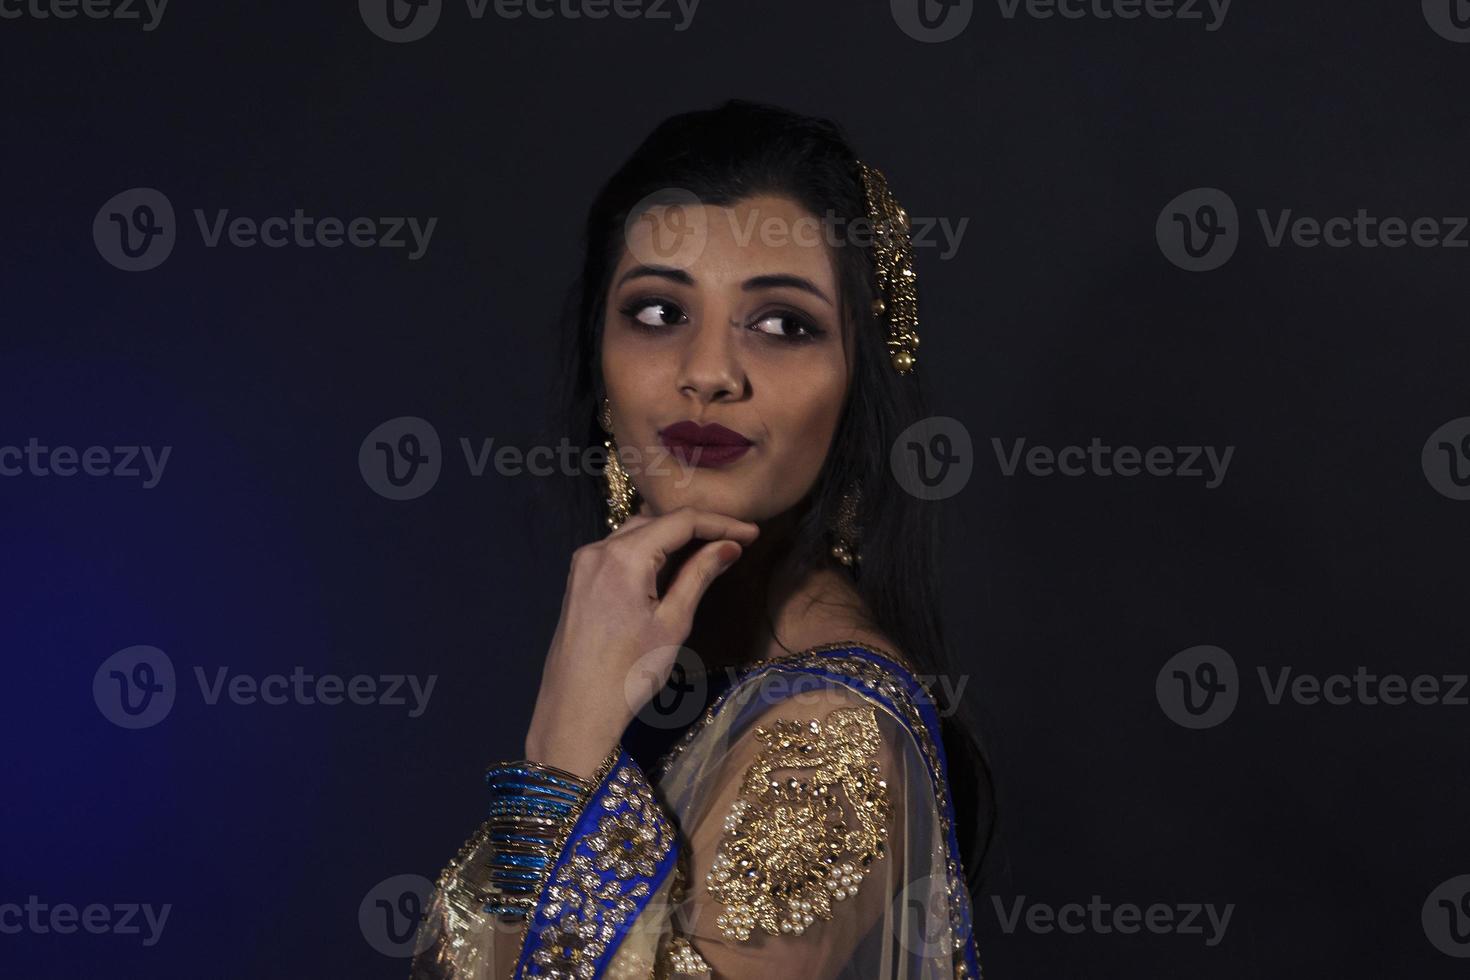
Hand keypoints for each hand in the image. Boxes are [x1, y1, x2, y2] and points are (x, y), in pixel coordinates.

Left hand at [523, 505, 759, 778]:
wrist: (576, 712)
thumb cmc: (630, 673)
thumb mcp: (672, 623)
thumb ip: (699, 576)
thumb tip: (729, 546)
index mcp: (622, 556)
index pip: (680, 522)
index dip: (720, 523)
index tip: (753, 534)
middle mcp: (597, 549)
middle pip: (656, 521)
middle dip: (697, 527)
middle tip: (736, 541)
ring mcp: (583, 564)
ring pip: (635, 533)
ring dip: (672, 537)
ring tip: (710, 550)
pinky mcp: (579, 580)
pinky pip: (618, 551)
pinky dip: (648, 550)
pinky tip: (672, 564)